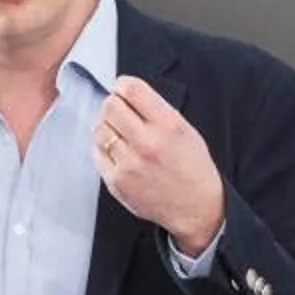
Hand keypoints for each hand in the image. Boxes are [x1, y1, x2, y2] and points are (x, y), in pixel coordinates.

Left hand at [96, 76, 226, 256]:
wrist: (196, 208)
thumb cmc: (193, 169)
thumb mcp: (186, 130)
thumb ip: (156, 111)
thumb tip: (125, 93)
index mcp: (168, 125)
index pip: (131, 89)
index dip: (122, 85)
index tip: (123, 91)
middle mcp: (147, 143)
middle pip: (109, 106)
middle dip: (113, 106)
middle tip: (121, 114)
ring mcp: (130, 164)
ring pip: (100, 129)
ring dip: (107, 128)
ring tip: (121, 136)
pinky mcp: (117, 182)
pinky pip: (97, 153)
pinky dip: (104, 150)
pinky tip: (119, 153)